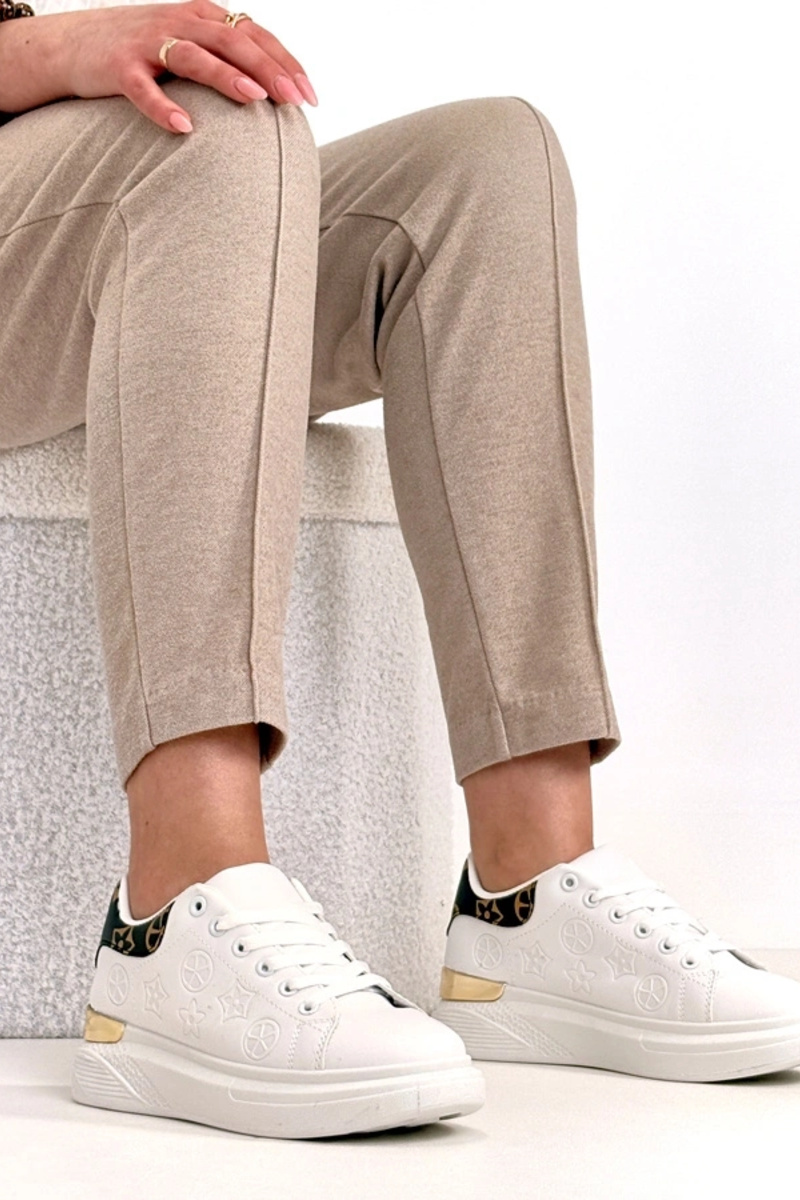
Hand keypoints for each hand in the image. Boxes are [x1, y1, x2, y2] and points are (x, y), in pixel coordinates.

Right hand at [59, 0, 317, 132]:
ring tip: (255, 99)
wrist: (75, 43)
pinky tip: (183, 127)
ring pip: (194, 56)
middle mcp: (181, 22)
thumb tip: (276, 91)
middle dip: (268, 69)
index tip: (311, 96)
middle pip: (233, 42)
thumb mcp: (192, 44)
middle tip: (295, 99)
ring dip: (226, 77)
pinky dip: (162, 107)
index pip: (255, 36)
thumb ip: (228, 59)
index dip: (285, 63)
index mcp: (204, 16)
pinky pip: (143, 88)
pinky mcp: (119, 67)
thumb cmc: (145, 51)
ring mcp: (149, 43)